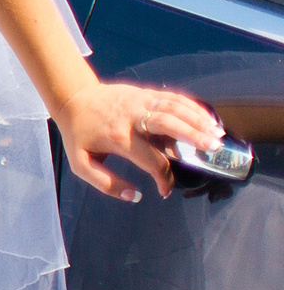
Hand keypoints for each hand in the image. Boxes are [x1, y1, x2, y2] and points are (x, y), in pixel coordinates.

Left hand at [58, 80, 222, 202]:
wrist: (72, 97)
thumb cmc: (79, 133)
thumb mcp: (81, 163)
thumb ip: (105, 183)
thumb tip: (133, 196)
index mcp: (118, 137)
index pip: (151, 160)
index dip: (163, 178)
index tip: (165, 190)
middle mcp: (132, 117)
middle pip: (168, 124)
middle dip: (192, 136)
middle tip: (213, 149)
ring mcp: (140, 102)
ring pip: (174, 107)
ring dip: (198, 120)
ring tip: (217, 135)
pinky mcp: (144, 93)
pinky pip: (172, 97)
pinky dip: (192, 106)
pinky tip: (207, 117)